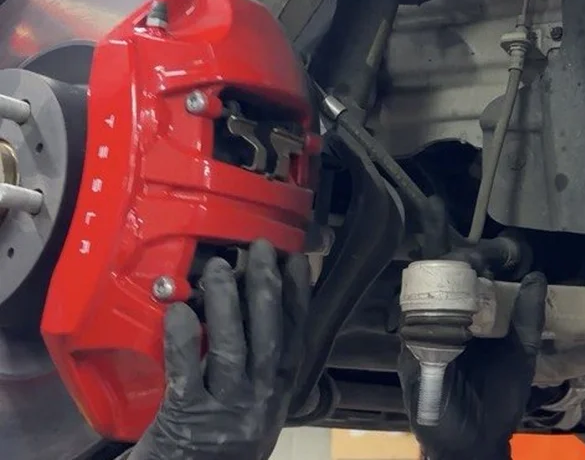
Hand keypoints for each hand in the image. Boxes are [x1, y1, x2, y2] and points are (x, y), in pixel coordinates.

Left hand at [128, 240, 310, 459]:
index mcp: (280, 393)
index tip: (296, 260)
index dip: (299, 296)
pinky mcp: (189, 420)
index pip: (296, 336)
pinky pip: (186, 373)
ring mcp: (227, 411)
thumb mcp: (256, 406)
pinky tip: (180, 311)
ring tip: (219, 267)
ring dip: (227, 303)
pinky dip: (183, 339)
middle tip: (261, 249)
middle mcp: (261, 400)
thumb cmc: (219, 442)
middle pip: (270, 336)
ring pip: (232, 348)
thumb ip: (260, 364)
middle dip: (266, 287)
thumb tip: (255, 302)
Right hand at [398, 272, 546, 459]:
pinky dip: (427, 316)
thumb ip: (528, 317)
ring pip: (420, 300)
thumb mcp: (521, 352)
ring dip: (439, 284)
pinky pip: (411, 331)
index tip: (488, 254)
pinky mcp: (411, 359)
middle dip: (452, 262)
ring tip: (461, 277)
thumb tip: (536, 276)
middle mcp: (440, 326)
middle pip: (436, 282)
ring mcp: (422, 341)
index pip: (460, 280)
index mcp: (465, 321)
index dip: (471, 261)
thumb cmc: (499, 399)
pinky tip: (447, 308)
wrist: (481, 440)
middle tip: (473, 258)